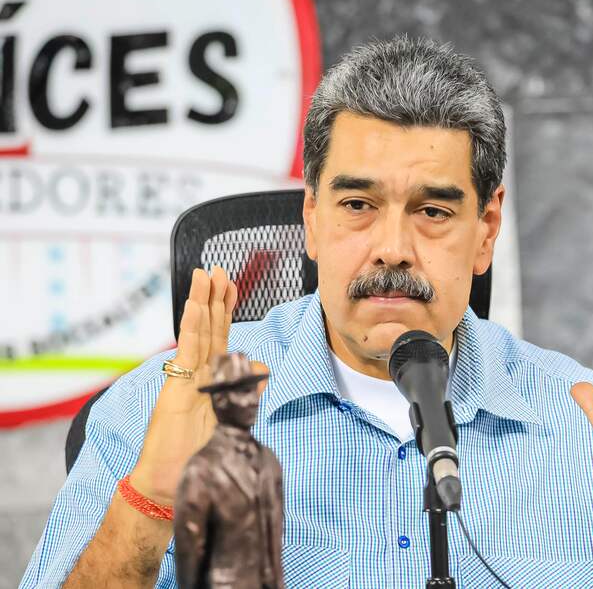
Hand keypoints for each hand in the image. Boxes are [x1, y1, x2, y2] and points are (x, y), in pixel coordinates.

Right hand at [131, 267, 265, 506]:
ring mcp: (185, 379)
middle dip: (214, 297)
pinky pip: (187, 351)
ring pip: (197, 333)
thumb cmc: (198, 455)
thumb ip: (246, 392)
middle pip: (209, 328)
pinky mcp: (176, 389)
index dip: (226, 312)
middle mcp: (196, 374)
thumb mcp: (232, 420)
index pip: (220, 338)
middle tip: (218, 268)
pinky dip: (192, 326)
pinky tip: (196, 304)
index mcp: (210, 380)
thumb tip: (263, 368)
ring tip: (206, 273)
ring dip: (203, 301)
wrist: (171, 483)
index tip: (232, 285)